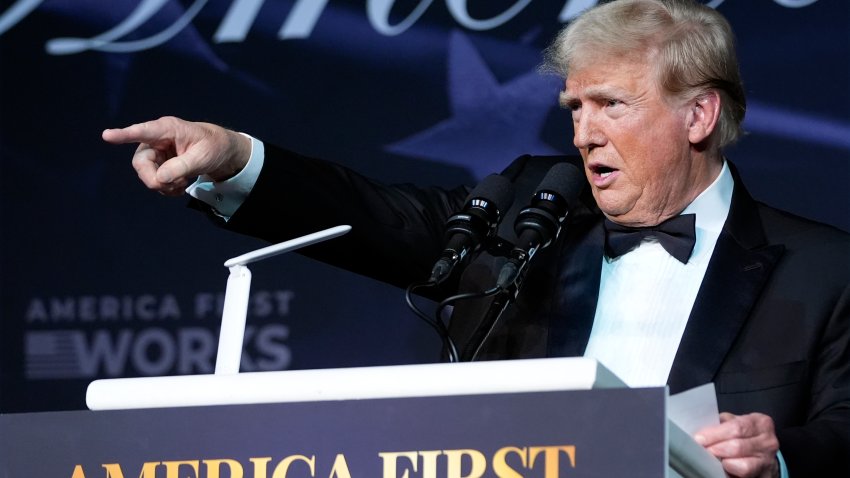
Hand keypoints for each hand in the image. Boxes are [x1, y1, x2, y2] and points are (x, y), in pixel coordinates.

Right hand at [102, 116, 251, 195]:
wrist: (220, 151)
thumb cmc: (213, 147)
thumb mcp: (203, 157)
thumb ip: (182, 167)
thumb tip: (160, 178)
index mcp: (167, 129)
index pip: (143, 132)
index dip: (124, 135)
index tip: (107, 135)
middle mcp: (156, 139)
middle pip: (141, 163)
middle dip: (154, 179)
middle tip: (175, 186)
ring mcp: (155, 153)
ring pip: (146, 174)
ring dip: (164, 185)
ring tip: (183, 183)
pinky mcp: (158, 164)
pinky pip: (153, 181)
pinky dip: (166, 188)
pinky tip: (179, 186)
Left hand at [695, 412, 779, 477]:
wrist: (762, 455)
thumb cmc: (745, 435)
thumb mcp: (737, 422)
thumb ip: (723, 423)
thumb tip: (702, 430)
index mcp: (760, 423)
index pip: (736, 427)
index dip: (714, 434)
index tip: (699, 438)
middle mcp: (768, 442)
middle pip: (737, 446)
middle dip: (715, 448)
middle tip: (702, 450)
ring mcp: (768, 461)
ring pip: (743, 465)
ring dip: (723, 462)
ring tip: (712, 459)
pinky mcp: (765, 475)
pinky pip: (744, 476)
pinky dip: (730, 472)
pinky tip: (722, 468)